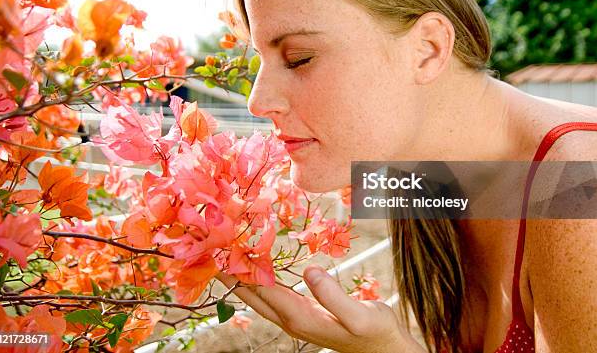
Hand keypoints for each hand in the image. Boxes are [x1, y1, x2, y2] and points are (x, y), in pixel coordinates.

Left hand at [217, 265, 423, 352]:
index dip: (243, 271)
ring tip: (227, 257)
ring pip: (261, 297)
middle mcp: (292, 320)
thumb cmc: (374, 331)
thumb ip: (333, 295)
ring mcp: (295, 319)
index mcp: (301, 319)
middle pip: (253, 297)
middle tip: (213, 253)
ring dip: (243, 278)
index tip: (224, 252)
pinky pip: (273, 295)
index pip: (264, 291)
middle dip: (233, 276)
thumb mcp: (360, 315)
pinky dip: (260, 280)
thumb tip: (309, 270)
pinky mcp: (302, 314)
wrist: (383, 348)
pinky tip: (257, 269)